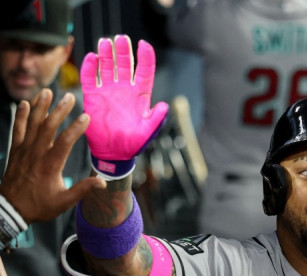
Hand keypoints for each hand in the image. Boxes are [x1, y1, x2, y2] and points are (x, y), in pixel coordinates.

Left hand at [0, 89, 105, 222]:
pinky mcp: (16, 150)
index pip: (64, 142)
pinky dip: (21, 116)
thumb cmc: (39, 206)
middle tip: (69, 97)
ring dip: (40, 107)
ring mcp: (24, 150)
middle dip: (59, 110)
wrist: (11, 209)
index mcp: (50, 166)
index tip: (86, 117)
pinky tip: (25, 104)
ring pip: (33, 124)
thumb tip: (103, 183)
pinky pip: (18, 130)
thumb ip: (82, 190)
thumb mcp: (63, 202)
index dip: (76, 129)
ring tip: (47, 92)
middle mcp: (36, 154)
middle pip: (48, 127)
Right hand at [80, 35, 168, 179]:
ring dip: (106, 54)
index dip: (145, 57)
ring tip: (105, 42)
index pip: (144, 71)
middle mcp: (124, 89)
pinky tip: (91, 57)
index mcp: (140, 95)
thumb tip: (164, 106)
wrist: (113, 153)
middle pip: (125, 64)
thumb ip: (156, 119)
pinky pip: (89, 77)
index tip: (143, 44)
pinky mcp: (93, 96)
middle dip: (123, 51)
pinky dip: (89, 67)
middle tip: (121, 38)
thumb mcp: (147, 132)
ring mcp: (108, 91)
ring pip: (107, 67)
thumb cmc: (133, 144)